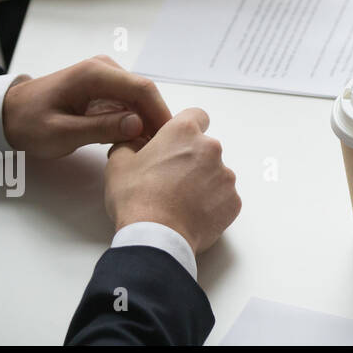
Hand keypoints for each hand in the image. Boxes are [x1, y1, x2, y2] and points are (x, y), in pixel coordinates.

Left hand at [0, 56, 171, 158]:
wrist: (6, 113)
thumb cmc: (28, 123)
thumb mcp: (61, 133)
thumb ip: (100, 128)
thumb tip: (139, 124)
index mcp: (95, 74)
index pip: (142, 89)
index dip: (160, 113)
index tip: (171, 138)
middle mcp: (105, 68)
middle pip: (144, 92)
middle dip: (156, 119)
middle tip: (162, 149)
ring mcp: (105, 75)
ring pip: (139, 98)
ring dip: (146, 121)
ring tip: (149, 147)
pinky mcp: (104, 86)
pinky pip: (128, 102)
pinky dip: (135, 120)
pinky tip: (135, 139)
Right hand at [104, 108, 240, 253]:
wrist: (156, 236)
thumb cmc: (137, 198)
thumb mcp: (118, 163)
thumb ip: (130, 144)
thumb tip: (135, 143)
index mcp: (184, 132)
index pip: (196, 116)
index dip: (185, 128)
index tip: (176, 142)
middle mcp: (211, 148)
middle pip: (205, 148)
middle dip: (191, 160)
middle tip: (170, 180)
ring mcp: (226, 175)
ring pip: (215, 173)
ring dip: (202, 183)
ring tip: (178, 202)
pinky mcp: (233, 201)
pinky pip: (223, 198)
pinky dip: (211, 204)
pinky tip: (191, 215)